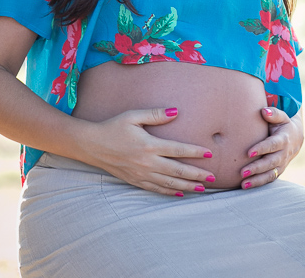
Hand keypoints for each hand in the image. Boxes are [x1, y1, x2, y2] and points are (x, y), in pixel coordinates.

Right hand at [80, 107, 216, 196]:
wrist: (92, 145)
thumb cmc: (113, 127)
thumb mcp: (133, 116)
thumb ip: (155, 115)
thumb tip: (176, 112)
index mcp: (149, 145)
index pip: (178, 150)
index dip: (195, 152)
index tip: (209, 153)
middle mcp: (147, 162)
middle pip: (178, 170)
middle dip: (197, 174)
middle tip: (212, 177)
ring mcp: (141, 174)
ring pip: (169, 183)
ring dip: (187, 186)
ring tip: (202, 188)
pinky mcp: (135, 181)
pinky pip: (156, 189)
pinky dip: (170, 192)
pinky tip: (180, 193)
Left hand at [239, 106, 302, 188]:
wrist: (296, 137)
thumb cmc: (282, 124)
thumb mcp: (281, 116)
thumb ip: (273, 113)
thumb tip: (264, 111)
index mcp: (284, 139)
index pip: (272, 145)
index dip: (262, 149)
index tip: (249, 152)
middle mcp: (284, 153)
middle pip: (270, 162)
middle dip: (257, 168)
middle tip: (242, 172)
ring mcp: (282, 164)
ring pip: (270, 174)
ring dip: (257, 180)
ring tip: (243, 184)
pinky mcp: (279, 170)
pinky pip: (270, 179)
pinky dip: (259, 183)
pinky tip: (246, 186)